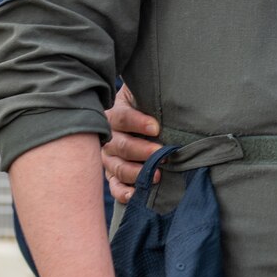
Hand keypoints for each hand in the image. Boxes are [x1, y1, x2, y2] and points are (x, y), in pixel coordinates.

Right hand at [102, 86, 162, 204]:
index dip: (137, 122)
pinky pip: (114, 187)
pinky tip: (135, 195)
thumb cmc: (143, 104)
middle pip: (121, 146)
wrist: (135, 118)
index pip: (122, 118)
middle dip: (142, 151)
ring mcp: (109, 158)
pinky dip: (123, 193)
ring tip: (157, 175)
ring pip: (118, 167)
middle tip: (162, 153)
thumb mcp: (142, 93)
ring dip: (137, 173)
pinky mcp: (113, 175)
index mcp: (114, 114)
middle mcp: (108, 138)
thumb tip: (168, 82)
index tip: (156, 127)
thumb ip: (148, 89)